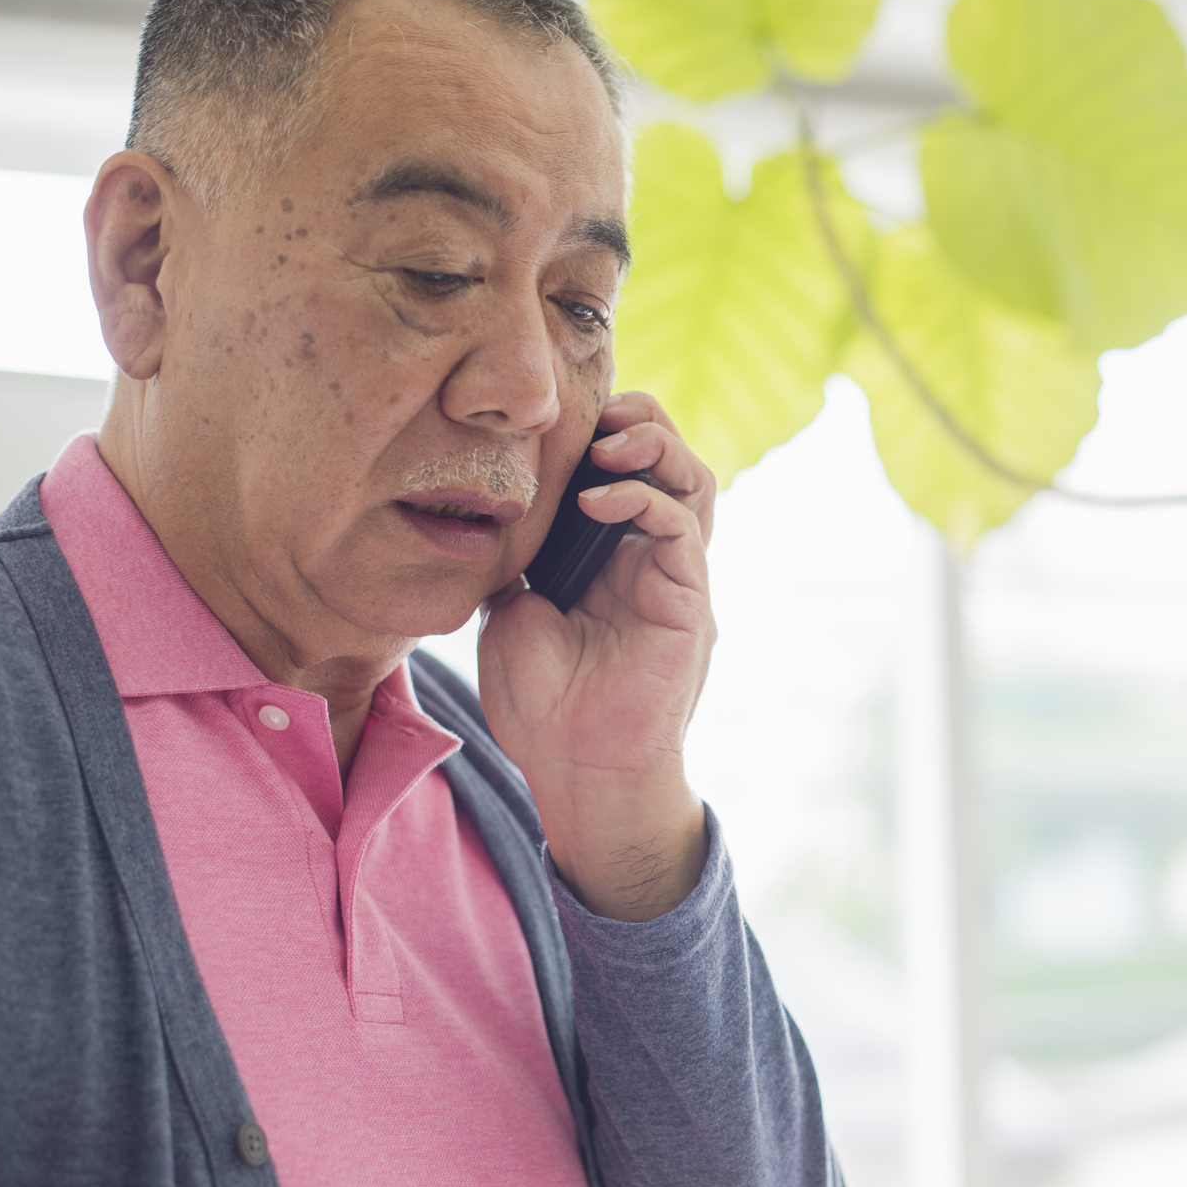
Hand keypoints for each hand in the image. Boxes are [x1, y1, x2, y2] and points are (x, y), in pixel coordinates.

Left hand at [478, 391, 715, 921]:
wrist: (577, 770)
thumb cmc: (544, 707)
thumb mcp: (511, 616)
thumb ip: (517, 564)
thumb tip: (494, 518)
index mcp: (612, 558)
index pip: (625, 469)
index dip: (602, 432)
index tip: (557, 423)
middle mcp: (652, 559)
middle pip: (670, 459)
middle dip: (638, 420)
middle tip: (595, 416)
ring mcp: (676, 577)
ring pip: (693, 480)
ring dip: (653, 445)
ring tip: (606, 442)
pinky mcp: (690, 600)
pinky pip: (684, 528)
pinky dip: (646, 499)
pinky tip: (598, 501)